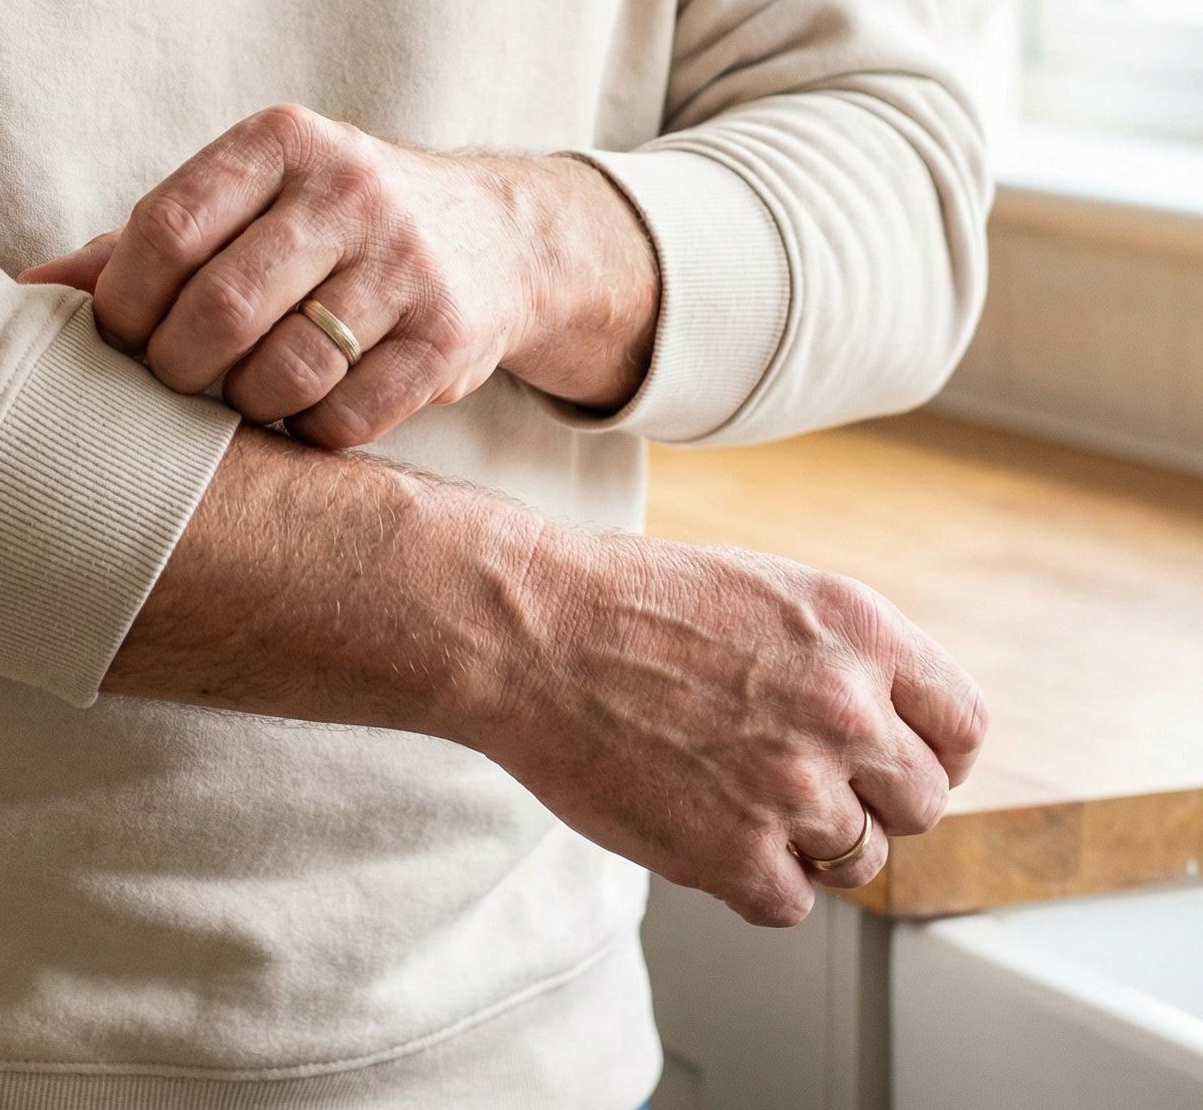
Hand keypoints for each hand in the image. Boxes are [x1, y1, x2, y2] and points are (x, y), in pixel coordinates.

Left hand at [21, 103, 658, 446]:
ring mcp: (406, 263)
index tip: (118, 341)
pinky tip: (304, 412)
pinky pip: (347, 416)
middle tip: (174, 386)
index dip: (123, 305)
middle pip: (220, 309)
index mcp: (280, 142)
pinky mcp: (450, 335)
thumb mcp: (246, 204)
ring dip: (243, 406)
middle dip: (176, 370)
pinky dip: (307, 433)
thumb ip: (139, 245)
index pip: (166, 228)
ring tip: (240, 397)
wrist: (496, 234)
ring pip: (285, 371)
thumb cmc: (327, 224)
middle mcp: (349, 190)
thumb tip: (22, 289)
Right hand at [479, 521, 989, 923]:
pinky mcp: (741, 856)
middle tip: (793, 778)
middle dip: (867, 799)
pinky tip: (698, 820)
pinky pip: (790, 901)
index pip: (963, 725)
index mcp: (858, 629)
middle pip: (921, 802)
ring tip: (728, 790)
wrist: (528, 631)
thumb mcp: (762, 590)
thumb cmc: (626, 602)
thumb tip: (890, 733)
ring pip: (859, 858)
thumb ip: (840, 657)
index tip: (891, 761)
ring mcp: (797, 788)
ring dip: (805, 839)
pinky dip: (749, 876)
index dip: (930, 751)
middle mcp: (846, 709)